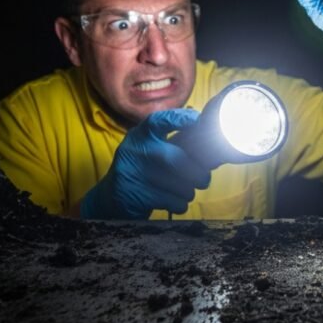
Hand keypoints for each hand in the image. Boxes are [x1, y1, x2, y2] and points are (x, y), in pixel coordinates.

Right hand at [80, 109, 210, 218]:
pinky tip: (173, 202)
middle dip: (198, 173)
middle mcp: (135, 150)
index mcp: (140, 135)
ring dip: (188, 191)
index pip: (158, 121)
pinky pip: (172, 201)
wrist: (110, 198)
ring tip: (184, 191)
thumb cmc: (143, 171)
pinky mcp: (136, 195)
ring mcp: (133, 173)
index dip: (180, 118)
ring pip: (179, 183)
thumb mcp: (150, 150)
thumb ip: (174, 143)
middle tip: (203, 179)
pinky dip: (179, 204)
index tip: (197, 120)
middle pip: (176, 159)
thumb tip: (212, 140)